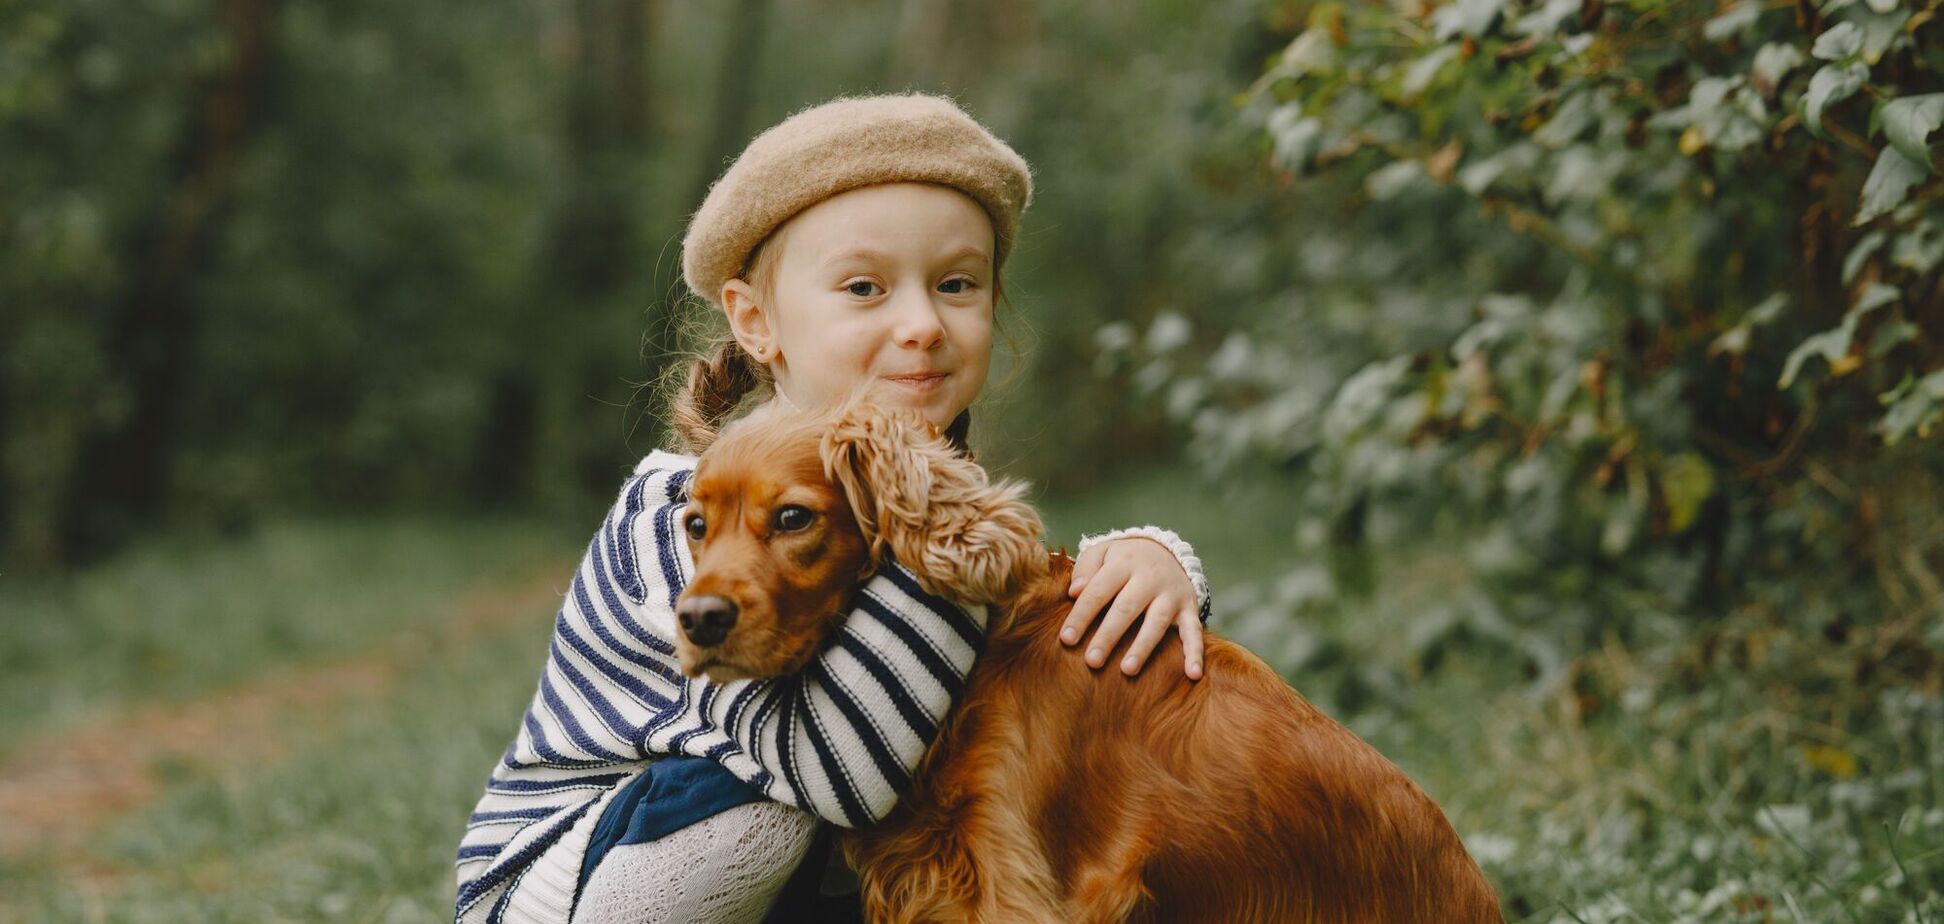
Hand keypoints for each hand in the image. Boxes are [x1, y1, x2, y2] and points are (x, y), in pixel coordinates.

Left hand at [1060, 537, 1204, 679]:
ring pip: (1157, 622)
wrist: (1166, 550)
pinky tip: (1193, 675)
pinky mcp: (1189, 608)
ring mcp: (1171, 594)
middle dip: (1109, 635)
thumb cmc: (1122, 560)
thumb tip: (1074, 592)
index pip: (1099, 590)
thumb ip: (1085, 570)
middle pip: (1126, 608)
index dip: (1082, 615)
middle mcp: (1149, 577)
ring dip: (1143, 647)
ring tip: (1127, 670)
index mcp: (1123, 563)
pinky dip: (1195, 653)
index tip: (1067, 639)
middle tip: (1092, 661)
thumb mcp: (1101, 553)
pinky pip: (1194, 631)